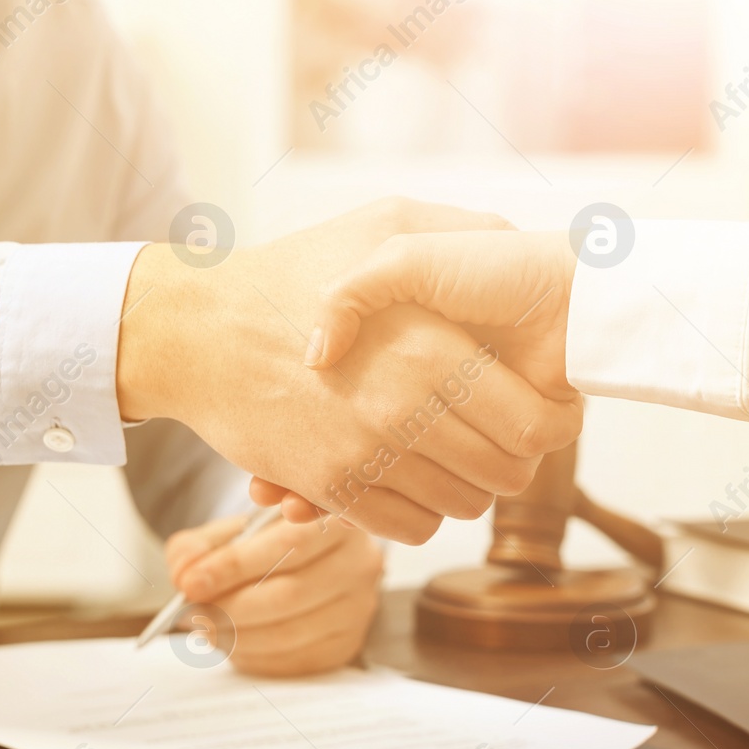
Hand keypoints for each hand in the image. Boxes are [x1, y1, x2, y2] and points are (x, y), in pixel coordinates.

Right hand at [115, 200, 583, 543]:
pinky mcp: (331, 490)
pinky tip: (413, 474)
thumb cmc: (289, 272)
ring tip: (457, 451)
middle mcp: (403, 410)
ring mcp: (365, 456)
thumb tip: (521, 248)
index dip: (554, 424)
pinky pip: (411, 527)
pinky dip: (421, 510)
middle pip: (506, 473)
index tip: (548, 410)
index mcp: (431, 350)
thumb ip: (461, 229)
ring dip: (468, 486)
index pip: (535, 426)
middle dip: (516, 458)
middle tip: (504, 434)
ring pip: (462, 506)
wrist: (194, 330)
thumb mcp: (383, 222)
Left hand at [164, 512, 382, 676]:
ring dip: (237, 636)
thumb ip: (203, 545)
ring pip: (290, 632)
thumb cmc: (270, 544)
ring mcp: (358, 607)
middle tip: (191, 613)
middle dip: (230, 607)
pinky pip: (294, 659)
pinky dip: (254, 656)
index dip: (235, 566)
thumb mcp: (235, 530)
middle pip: (290, 593)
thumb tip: (185, 574)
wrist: (309, 566)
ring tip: (204, 628)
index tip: (192, 583)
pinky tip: (232, 643)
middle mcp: (359, 562)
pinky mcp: (347, 644)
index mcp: (337, 519)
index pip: (288, 544)